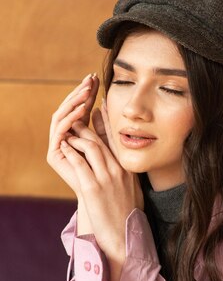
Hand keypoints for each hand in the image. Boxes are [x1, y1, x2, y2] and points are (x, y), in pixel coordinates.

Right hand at [46, 73, 99, 195]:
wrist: (104, 202)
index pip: (81, 108)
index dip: (88, 94)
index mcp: (77, 134)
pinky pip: (60, 131)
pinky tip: (81, 109)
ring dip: (74, 102)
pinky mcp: (54, 154)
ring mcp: (58, 146)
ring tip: (86, 91)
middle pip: (70, 110)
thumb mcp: (110, 145)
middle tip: (90, 79)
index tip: (98, 78)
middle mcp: (65, 138)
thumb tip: (104, 103)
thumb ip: (105, 127)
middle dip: (80, 93)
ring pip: (63, 116)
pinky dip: (70, 119)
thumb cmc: (111, 177)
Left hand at [59, 101, 143, 266]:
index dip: (106, 120)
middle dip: (87, 124)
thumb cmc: (126, 216)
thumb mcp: (131, 189)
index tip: (98, 105)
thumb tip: (117, 156)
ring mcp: (107, 179)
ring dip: (77, 135)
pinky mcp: (93, 189)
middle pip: (101, 139)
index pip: (117, 139)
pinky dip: (71, 151)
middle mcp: (120, 171)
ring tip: (68, 130)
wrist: (124, 238)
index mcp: (129, 170)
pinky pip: (80, 163)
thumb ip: (125, 171)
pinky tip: (65, 145)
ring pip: (91, 147)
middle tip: (76, 115)